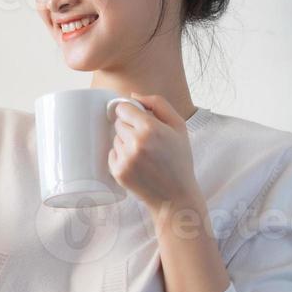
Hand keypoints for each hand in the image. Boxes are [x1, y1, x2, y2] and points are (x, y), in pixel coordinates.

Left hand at [107, 93, 202, 216]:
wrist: (176, 196)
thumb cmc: (179, 159)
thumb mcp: (178, 127)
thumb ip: (158, 104)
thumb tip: (133, 95)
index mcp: (151, 128)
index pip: (123, 108)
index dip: (130, 112)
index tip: (138, 119)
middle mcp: (135, 142)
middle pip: (118, 123)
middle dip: (129, 128)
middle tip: (146, 141)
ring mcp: (125, 158)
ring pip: (115, 139)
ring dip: (125, 143)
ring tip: (144, 155)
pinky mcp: (118, 172)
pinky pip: (112, 154)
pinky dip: (121, 157)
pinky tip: (137, 165)